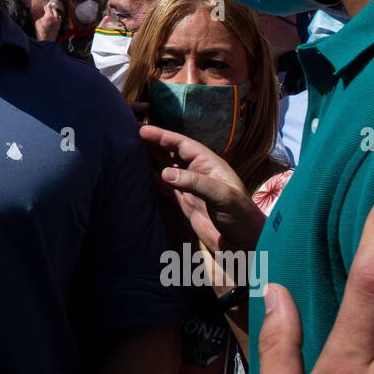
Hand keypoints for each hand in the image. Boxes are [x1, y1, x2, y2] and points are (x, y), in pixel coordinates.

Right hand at [36, 1, 63, 41]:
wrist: (46, 40)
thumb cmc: (41, 31)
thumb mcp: (38, 22)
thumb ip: (42, 17)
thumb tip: (44, 16)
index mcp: (49, 15)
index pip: (49, 8)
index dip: (46, 6)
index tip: (45, 6)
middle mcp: (55, 18)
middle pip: (54, 10)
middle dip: (51, 9)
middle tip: (48, 9)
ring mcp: (58, 22)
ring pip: (57, 15)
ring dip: (54, 13)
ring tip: (51, 13)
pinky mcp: (59, 26)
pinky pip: (59, 19)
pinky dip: (57, 18)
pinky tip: (55, 19)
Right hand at [139, 124, 265, 252]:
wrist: (245, 243)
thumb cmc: (240, 215)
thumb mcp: (221, 196)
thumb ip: (194, 183)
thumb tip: (164, 173)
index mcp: (208, 163)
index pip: (181, 144)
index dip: (162, 136)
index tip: (142, 130)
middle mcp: (197, 172)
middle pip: (171, 153)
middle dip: (152, 144)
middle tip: (129, 136)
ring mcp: (190, 187)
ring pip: (165, 168)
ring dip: (149, 160)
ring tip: (129, 152)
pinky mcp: (184, 202)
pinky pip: (164, 187)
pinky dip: (151, 179)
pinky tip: (138, 175)